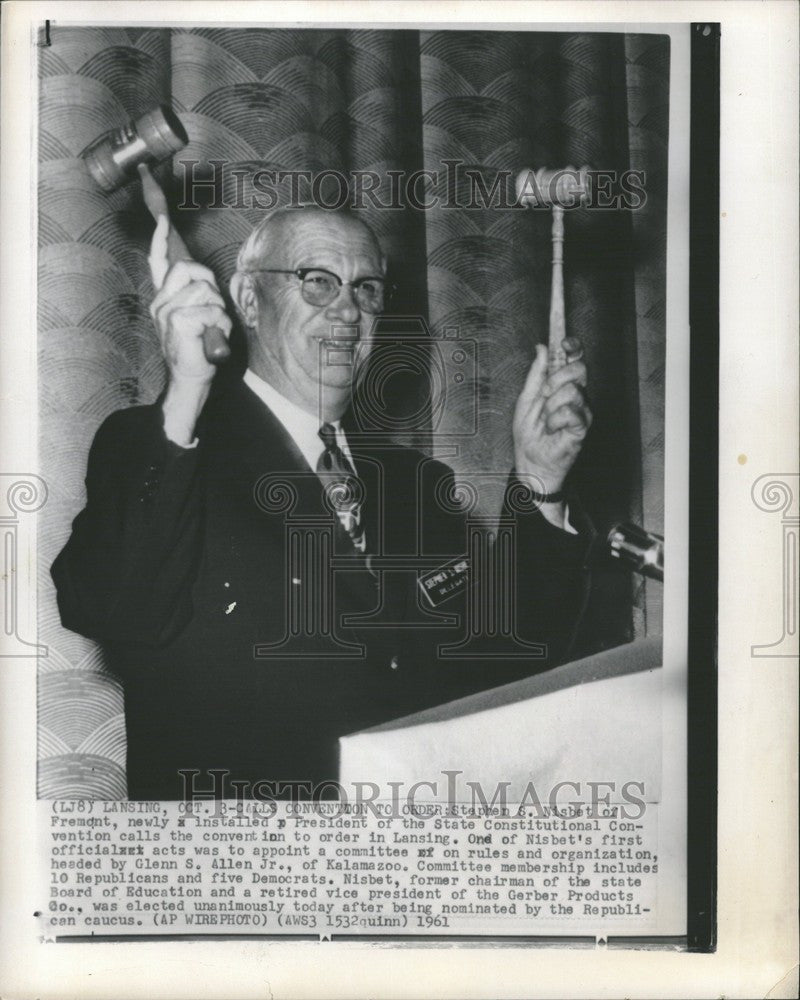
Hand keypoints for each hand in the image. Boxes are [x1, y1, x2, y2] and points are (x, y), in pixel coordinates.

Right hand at [149, 216, 231, 444]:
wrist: (191, 379)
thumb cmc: (198, 348)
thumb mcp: (200, 316)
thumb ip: (199, 295)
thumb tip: (204, 279)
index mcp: (164, 295)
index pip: (159, 259)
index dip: (161, 236)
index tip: (161, 213)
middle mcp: (160, 299)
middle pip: (191, 269)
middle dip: (210, 285)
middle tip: (211, 310)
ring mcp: (165, 310)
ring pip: (205, 291)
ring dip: (218, 312)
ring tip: (210, 330)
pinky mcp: (176, 322)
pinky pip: (210, 310)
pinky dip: (218, 325)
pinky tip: (210, 338)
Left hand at [512, 337, 591, 493]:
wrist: (530, 460)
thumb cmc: (530, 433)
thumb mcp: (526, 397)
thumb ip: (536, 373)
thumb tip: (542, 347)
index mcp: (561, 384)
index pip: (573, 357)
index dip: (571, 343)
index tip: (564, 338)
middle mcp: (576, 393)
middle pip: (579, 368)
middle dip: (557, 378)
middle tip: (545, 395)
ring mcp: (582, 409)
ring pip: (573, 390)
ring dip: (552, 406)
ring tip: (547, 420)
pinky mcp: (583, 425)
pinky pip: (571, 412)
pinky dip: (555, 420)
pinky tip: (552, 429)